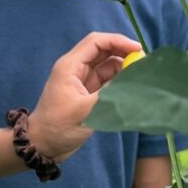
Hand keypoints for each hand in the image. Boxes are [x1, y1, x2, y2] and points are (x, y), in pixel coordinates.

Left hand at [28, 32, 140, 161]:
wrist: (43, 145)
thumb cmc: (58, 127)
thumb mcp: (86, 110)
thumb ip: (112, 95)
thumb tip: (136, 84)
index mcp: (70, 66)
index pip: (96, 42)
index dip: (118, 41)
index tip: (138, 50)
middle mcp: (76, 70)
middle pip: (103, 52)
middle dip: (123, 54)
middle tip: (144, 64)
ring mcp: (83, 82)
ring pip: (107, 67)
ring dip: (123, 69)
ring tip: (141, 77)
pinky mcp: (88, 95)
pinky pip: (107, 82)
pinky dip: (120, 82)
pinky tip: (132, 88)